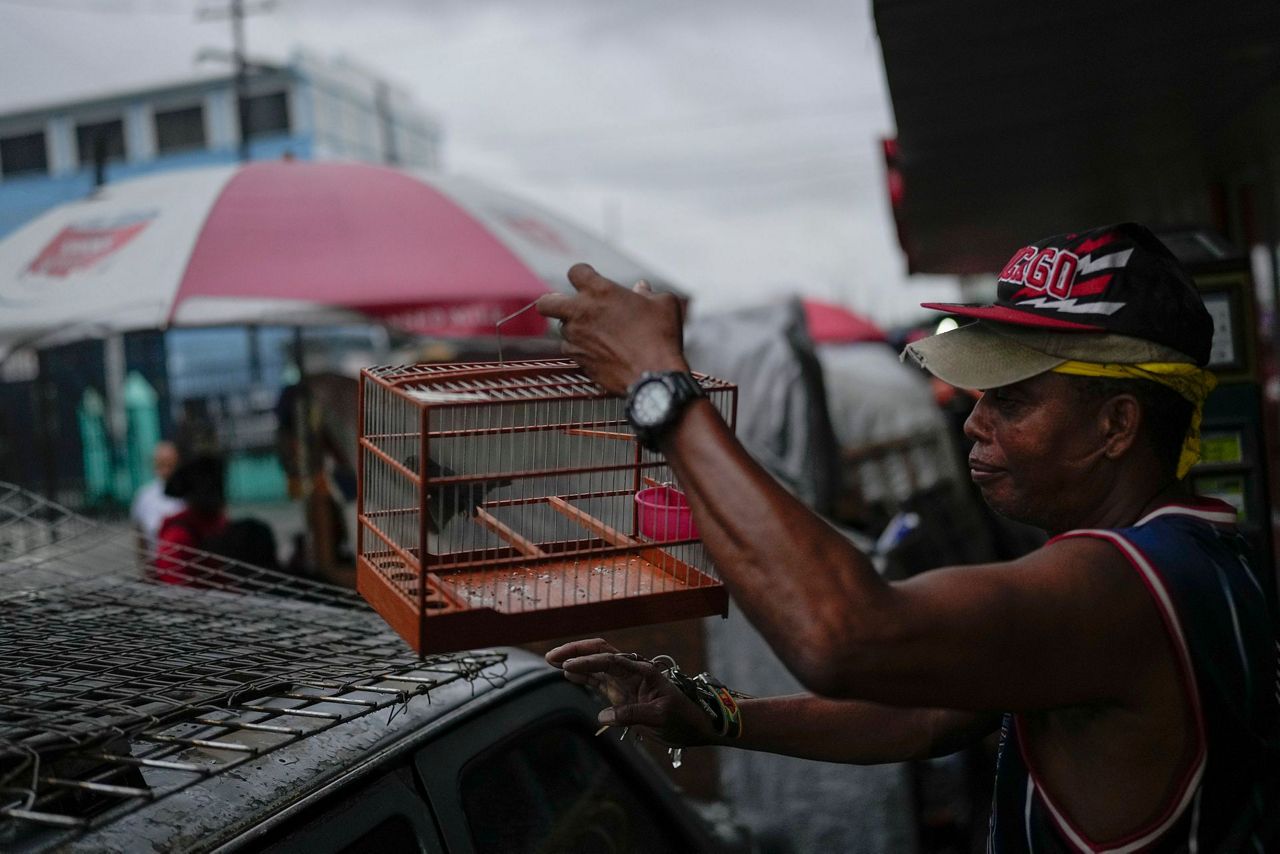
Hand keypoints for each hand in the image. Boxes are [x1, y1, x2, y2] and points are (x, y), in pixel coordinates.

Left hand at [536, 264, 689, 394]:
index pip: (575, 272)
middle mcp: (581, 312)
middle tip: (569, 306)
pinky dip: (582, 349)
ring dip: (575, 329)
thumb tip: (641, 289)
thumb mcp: (663, 304)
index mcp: (600, 291)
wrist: (653, 375)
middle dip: (553, 302)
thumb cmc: (660, 337)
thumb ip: (647, 293)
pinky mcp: (578, 360)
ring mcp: (576, 338)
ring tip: (599, 334)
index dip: (582, 275)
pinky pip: (572, 350)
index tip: (591, 282)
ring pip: (562, 329)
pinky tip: (601, 352)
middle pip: (545, 303)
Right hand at [545, 638, 715, 745]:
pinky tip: (568, 674)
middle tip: (551, 656)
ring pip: (596, 666)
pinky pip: (599, 681)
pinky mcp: (622, 694)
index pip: (610, 660)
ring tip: (552, 660)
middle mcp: (631, 672)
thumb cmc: (682, 718)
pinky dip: (583, 676)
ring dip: (576, 661)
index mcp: (642, 671)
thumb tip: (601, 716)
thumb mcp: (659, 717)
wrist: (696, 726)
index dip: (588, 661)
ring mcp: (625, 682)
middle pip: (600, 653)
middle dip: (576, 651)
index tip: (568, 666)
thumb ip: (631, 714)